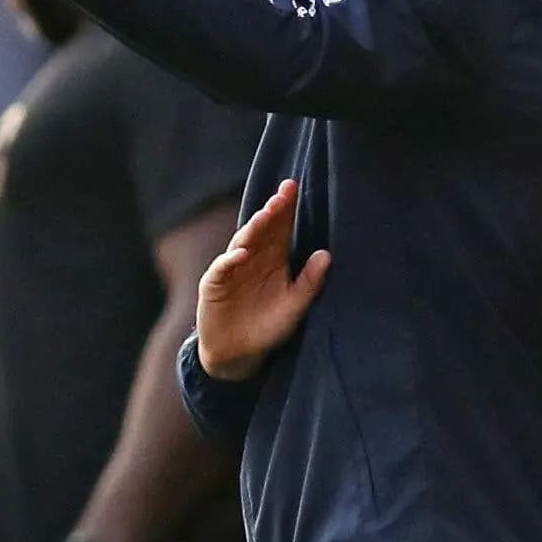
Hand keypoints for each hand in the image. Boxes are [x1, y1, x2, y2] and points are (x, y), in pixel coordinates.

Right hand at [195, 179, 330, 382]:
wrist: (238, 353)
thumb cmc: (268, 327)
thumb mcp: (295, 306)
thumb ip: (310, 282)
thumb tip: (327, 255)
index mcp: (273, 258)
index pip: (281, 227)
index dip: (286, 208)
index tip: (294, 187)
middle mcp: (252, 258)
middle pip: (262, 229)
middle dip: (272, 211)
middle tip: (283, 194)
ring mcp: (231, 269)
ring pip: (242, 242)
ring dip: (253, 229)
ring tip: (265, 215)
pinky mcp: (214, 285)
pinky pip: (222, 268)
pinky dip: (230, 261)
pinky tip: (241, 254)